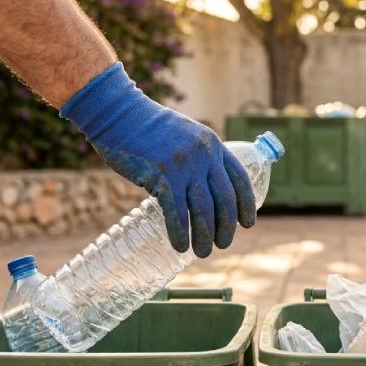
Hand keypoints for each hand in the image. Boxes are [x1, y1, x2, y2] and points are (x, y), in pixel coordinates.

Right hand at [61, 62, 254, 257]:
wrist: (118, 113)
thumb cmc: (147, 128)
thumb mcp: (185, 136)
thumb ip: (198, 158)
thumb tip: (203, 190)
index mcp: (213, 145)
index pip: (240, 179)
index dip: (246, 205)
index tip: (247, 223)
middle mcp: (204, 156)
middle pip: (224, 200)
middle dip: (227, 227)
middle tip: (223, 244)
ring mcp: (184, 166)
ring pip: (203, 210)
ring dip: (205, 236)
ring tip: (202, 252)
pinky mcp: (161, 176)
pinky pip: (176, 213)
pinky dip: (180, 233)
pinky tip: (180, 246)